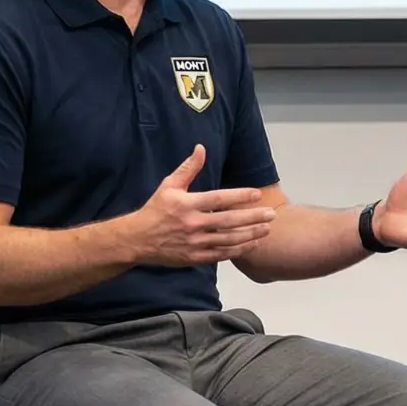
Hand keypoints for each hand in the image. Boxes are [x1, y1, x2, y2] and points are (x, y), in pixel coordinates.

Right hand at [133, 144, 275, 265]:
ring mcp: (194, 243)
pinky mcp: (194, 257)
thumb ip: (188, 168)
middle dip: (252, 218)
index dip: (239, 196)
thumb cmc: (155, 210)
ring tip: (267, 229)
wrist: (136, 239)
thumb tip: (201, 148)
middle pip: (228, 222)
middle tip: (271, 214)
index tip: (257, 194)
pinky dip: (238, 250)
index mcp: (187, 204)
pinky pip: (221, 255)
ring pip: (228, 240)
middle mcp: (192, 224)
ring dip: (250, 235)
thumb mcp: (169, 186)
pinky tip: (252, 244)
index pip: (218, 199)